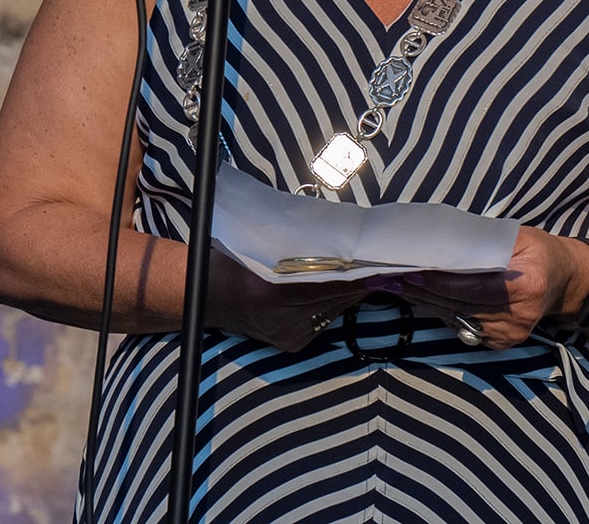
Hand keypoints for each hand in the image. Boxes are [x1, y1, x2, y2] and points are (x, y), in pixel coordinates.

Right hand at [204, 250, 366, 351]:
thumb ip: (295, 249)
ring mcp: (288, 335)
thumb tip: (338, 245)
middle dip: (360, 281)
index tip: (377, 262)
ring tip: (375, 276)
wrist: (202, 296)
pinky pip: (324, 320)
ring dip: (352, 293)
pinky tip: (348, 291)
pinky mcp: (292, 343)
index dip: (354, 272)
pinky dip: (336, 304)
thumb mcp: (258, 247)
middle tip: (385, 266)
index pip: (326, 281)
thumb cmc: (228, 262)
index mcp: (270, 291)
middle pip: (334, 297)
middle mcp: (282, 319)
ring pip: (333, 310)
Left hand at [409, 226, 583, 348]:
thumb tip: (441, 241)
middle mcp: (519, 316)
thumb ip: (484, 241)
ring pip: (456, 318)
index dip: (438, 281)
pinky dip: (440, 312)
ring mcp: (511, 334)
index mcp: (526, 286)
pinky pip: (463, 327)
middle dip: (421, 290)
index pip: (471, 287)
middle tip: (388, 277)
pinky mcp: (503, 343)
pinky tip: (419, 298)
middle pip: (459, 305)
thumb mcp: (518, 236)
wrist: (565, 282)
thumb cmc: (538, 252)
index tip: (409, 270)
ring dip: (424, 302)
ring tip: (395, 285)